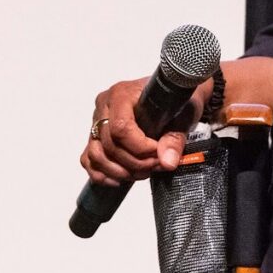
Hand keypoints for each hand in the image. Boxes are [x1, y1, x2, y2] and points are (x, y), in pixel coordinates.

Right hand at [78, 76, 204, 189]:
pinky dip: (103, 174)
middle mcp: (104, 106)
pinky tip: (122, 178)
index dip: (140, 148)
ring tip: (143, 172)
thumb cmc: (174, 101)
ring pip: (96, 154)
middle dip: (135, 163)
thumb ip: (175, 138)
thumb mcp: (183, 115)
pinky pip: (88, 160)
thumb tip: (167, 161)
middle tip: (157, 165)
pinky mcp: (95, 137)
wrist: (170, 97)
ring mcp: (96, 122)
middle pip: (110, 144)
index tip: (159, 154)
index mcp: (122, 94)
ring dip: (120, 171)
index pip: (120, 128)